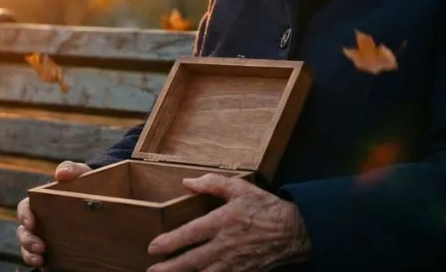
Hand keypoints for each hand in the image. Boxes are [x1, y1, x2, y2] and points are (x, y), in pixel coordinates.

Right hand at [16, 160, 90, 268]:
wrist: (101, 199)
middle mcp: (38, 221)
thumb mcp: (80, 174)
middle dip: (27, 240)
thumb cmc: (84, 184)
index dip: (25, 215)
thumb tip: (61, 174)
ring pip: (28, 248)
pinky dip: (39, 262)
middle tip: (40, 246)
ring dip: (30, 254)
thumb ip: (71, 169)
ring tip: (40, 259)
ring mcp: (44, 237)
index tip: (31, 223)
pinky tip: (46, 265)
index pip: (25, 208)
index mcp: (41, 203)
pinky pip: (40, 259)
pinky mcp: (53, 251)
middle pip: (23, 232)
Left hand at [146, 174, 311, 271]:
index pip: (191, 234)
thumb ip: (212, 184)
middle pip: (192, 261)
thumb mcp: (240, 188)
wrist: (293, 231)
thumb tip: (186, 183)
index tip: (152, 247)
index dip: (170, 242)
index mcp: (223, 221)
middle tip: (151, 271)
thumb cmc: (265, 207)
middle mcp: (225, 245)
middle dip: (170, 268)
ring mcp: (234, 263)